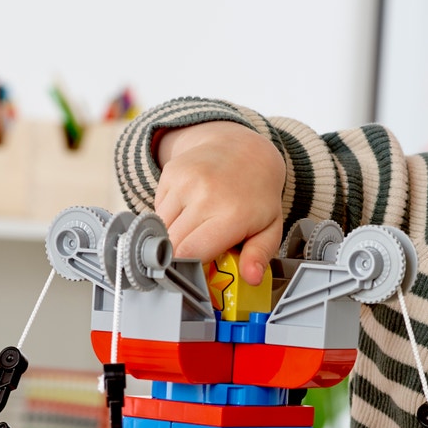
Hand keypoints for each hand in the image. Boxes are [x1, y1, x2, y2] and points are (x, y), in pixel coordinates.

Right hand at [154, 120, 286, 285]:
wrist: (244, 149)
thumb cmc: (256, 196)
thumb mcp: (270, 228)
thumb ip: (259, 256)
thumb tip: (251, 278)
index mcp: (232, 214)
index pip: (191, 252)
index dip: (188, 269)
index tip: (194, 275)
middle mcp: (205, 195)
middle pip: (172, 243)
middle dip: (179, 256)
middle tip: (194, 255)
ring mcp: (185, 182)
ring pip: (161, 228)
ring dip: (172, 236)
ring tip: (194, 229)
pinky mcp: (171, 173)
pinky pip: (157, 209)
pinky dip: (168, 217)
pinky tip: (187, 210)